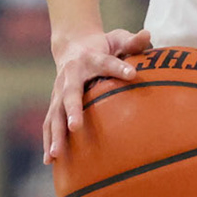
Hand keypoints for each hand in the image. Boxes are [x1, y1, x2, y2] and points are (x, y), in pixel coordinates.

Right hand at [43, 27, 151, 161]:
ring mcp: (59, 90)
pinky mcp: (55, 103)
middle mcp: (70, 75)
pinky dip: (48, 140)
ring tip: (56, 155)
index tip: (133, 74)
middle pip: (70, 93)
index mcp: (90, 59)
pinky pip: (49, 123)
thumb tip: (148, 34)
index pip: (106, 62)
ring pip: (54, 113)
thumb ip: (133, 41)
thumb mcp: (118, 38)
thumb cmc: (103, 46)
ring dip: (55, 134)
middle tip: (75, 127)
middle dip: (71, 110)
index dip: (119, 67)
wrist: (73, 46)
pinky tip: (50, 161)